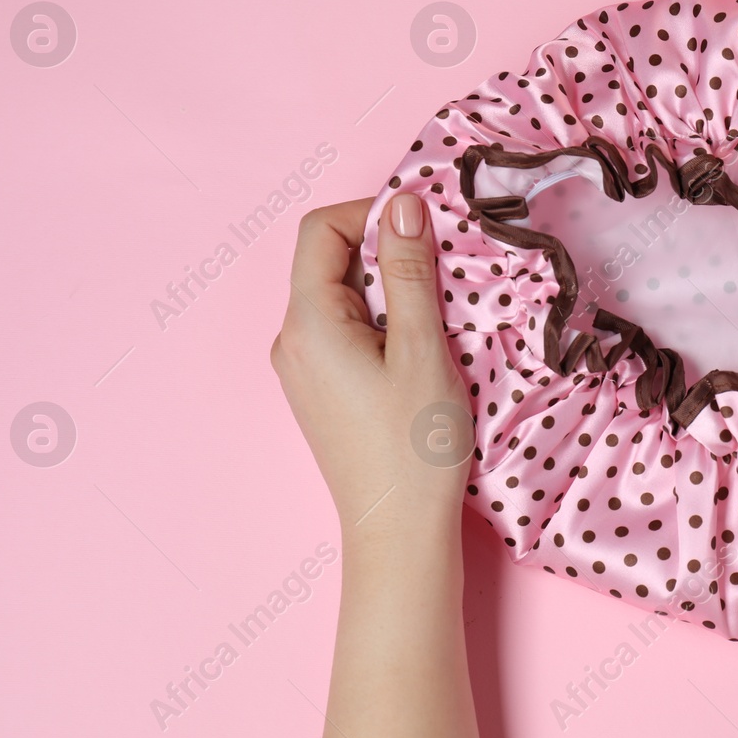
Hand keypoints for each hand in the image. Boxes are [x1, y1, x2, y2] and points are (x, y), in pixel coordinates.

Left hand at [271, 193, 472, 539]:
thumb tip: (403, 205)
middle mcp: (292, 340)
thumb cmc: (414, 446)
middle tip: (444, 272)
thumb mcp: (422, 347)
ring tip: (438, 316)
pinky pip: (346, 330)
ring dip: (391, 289)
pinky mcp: (321, 389)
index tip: (425, 226)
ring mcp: (302, 367)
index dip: (372, 212)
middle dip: (388, 252)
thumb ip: (411, 271)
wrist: (399, 532)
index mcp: (308, 323)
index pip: (321, 230)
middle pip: (330, 260)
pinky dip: (384, 321)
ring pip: (343, 296)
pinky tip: (421, 349)